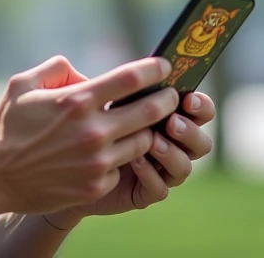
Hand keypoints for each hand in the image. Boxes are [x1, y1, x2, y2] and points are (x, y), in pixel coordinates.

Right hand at [0, 55, 176, 219]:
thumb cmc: (7, 126)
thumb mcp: (24, 84)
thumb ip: (58, 69)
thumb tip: (86, 74)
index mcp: (77, 101)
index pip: (131, 79)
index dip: (154, 69)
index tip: (165, 66)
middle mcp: (92, 131)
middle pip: (150, 111)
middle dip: (167, 101)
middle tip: (170, 96)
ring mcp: (96, 162)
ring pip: (142, 142)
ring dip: (145, 132)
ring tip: (141, 126)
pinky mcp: (95, 186)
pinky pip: (121, 168)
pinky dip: (119, 159)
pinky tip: (110, 154)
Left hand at [45, 91, 215, 225]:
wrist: (64, 166)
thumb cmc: (81, 124)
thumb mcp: (93, 99)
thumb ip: (105, 82)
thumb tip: (125, 71)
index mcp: (164, 115)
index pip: (196, 108)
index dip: (200, 104)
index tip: (186, 96)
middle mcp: (168, 144)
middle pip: (200, 140)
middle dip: (190, 130)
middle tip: (171, 121)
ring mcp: (159, 170)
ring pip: (185, 167)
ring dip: (173, 153)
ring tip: (153, 142)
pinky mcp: (144, 192)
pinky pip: (159, 189)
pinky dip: (152, 175)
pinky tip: (136, 162)